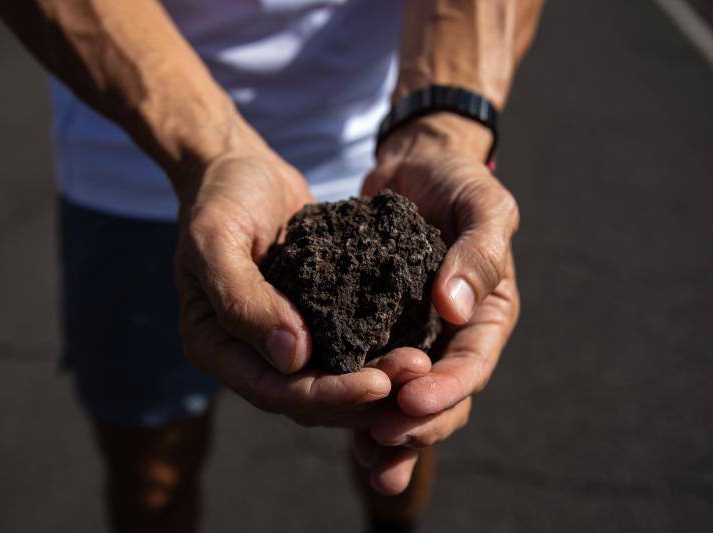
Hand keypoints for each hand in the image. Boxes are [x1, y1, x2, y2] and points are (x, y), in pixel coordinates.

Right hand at [174, 134, 408, 427]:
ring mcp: (281, 337)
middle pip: (309, 397)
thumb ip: (241, 299)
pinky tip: (416, 343)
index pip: (275, 391)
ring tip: (424, 365)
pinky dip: (376, 350)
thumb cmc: (220, 196)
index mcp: (215, 347)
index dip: (327, 396)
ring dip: (377, 379)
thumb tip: (292, 358)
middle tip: (417, 375)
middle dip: (363, 395)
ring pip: (332, 378)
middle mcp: (249, 353)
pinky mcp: (311, 317)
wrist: (238, 166)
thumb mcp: (216, 239)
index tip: (379, 385)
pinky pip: (345, 345)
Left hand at [354, 114, 520, 493]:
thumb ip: (478, 253)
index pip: (471, 365)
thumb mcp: (482, 205)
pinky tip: (335, 423)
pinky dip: (357, 399)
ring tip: (365, 458)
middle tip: (381, 437)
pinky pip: (368, 368)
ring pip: (403, 397)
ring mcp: (412, 334)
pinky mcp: (374, 326)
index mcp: (486, 316)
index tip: (411, 401)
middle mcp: (450, 335)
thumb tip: (454, 308)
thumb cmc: (458, 181)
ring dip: (387, 431)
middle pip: (440, 396)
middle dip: (414, 423)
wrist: (418, 165)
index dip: (446, 390)